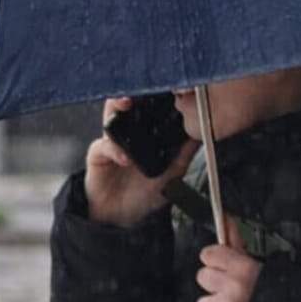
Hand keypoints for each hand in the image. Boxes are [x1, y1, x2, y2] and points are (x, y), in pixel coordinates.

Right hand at [84, 97, 198, 228]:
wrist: (124, 217)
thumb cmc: (146, 192)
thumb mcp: (173, 172)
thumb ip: (185, 152)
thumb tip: (202, 133)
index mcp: (145, 131)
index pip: (149, 106)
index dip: (154, 93)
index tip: (166, 84)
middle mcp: (128, 131)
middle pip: (128, 103)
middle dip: (134, 91)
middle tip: (144, 85)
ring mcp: (111, 141)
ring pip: (111, 115)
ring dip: (117, 107)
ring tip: (126, 104)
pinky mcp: (98, 155)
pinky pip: (104, 146)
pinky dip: (115, 149)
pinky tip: (125, 158)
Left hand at [196, 218, 262, 301]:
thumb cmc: (276, 292)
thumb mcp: (258, 264)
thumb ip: (237, 244)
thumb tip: (226, 219)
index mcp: (243, 268)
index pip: (207, 254)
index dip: (216, 260)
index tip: (224, 265)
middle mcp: (233, 287)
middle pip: (203, 276)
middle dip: (215, 283)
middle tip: (232, 288)